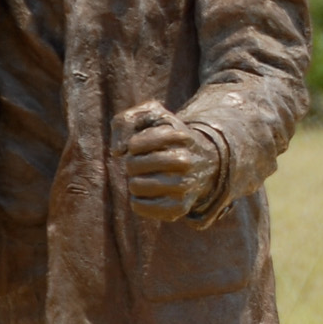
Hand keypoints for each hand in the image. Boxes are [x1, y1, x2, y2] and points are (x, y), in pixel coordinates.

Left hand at [116, 101, 222, 222]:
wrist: (205, 162)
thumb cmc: (169, 137)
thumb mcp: (152, 116)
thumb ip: (127, 120)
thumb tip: (117, 151)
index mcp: (182, 136)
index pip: (135, 144)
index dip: (133, 145)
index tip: (144, 145)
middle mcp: (187, 161)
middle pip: (132, 165)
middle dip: (132, 163)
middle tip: (144, 163)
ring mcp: (185, 186)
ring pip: (135, 185)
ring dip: (135, 181)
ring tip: (148, 177)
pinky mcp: (179, 207)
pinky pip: (140, 207)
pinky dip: (137, 201)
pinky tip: (148, 193)